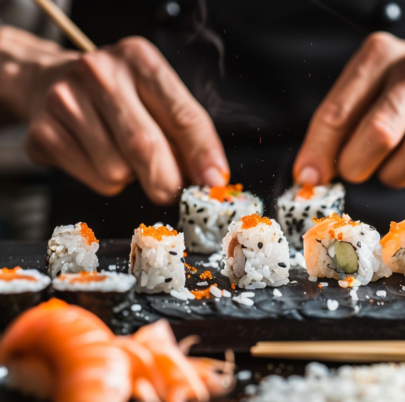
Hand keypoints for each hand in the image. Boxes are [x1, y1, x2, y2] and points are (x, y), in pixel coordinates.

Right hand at [0, 27, 228, 203]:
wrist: (47, 81)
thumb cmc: (119, 95)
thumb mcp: (155, 96)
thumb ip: (185, 131)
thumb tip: (211, 179)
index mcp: (138, 59)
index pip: (182, 114)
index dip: (203, 153)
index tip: (214, 182)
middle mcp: (99, 73)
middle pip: (145, 146)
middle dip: (168, 180)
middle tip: (175, 191)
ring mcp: (65, 101)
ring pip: (118, 170)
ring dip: (133, 177)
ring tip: (125, 155)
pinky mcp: (43, 132)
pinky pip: (95, 179)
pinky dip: (107, 181)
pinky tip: (99, 157)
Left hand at [294, 5, 404, 187]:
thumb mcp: (372, 85)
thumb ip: (341, 124)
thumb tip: (311, 174)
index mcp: (380, 53)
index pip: (339, 110)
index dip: (320, 151)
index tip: (309, 177)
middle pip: (380, 134)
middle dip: (359, 166)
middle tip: (357, 171)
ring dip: (397, 174)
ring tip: (395, 164)